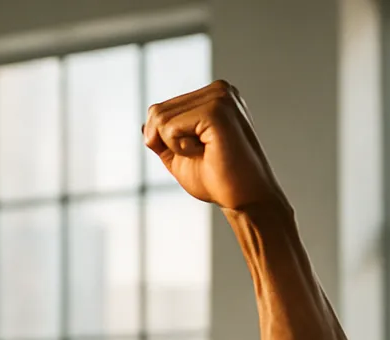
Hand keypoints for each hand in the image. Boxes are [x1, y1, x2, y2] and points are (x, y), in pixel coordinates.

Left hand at [143, 81, 283, 211]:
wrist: (246, 199)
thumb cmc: (216, 180)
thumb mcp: (179, 155)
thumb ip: (162, 138)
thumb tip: (144, 125)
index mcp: (211, 96)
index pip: (159, 110)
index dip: (164, 141)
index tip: (198, 152)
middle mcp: (218, 89)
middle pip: (156, 112)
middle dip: (167, 143)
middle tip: (203, 154)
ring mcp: (220, 97)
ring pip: (160, 119)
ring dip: (176, 146)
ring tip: (207, 152)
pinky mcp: (217, 110)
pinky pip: (170, 128)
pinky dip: (181, 148)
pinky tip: (208, 151)